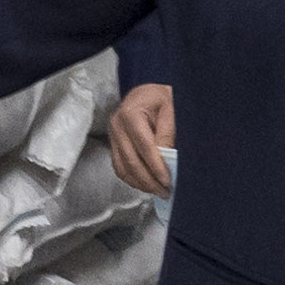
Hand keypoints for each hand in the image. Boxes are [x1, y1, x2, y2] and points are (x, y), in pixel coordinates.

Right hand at [108, 83, 176, 197]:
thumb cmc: (161, 98)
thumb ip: (168, 134)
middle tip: (165, 192)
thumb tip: (168, 161)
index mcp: (131, 114)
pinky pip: (120, 167)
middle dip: (149, 181)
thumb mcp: (171, 110)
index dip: (157, 167)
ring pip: (123, 168)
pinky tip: (146, 184)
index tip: (168, 181)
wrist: (148, 92)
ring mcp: (113, 136)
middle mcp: (117, 126)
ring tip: (157, 191)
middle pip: (131, 162)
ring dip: (140, 184)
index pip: (144, 147)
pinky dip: (132, 179)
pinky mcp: (113, 144)